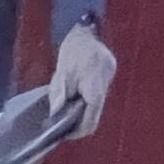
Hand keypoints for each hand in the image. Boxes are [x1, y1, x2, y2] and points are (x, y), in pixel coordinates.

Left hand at [51, 21, 117, 138]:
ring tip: (64, 108)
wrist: (86, 28)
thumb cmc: (74, 48)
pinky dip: (83, 99)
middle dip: (77, 122)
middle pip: (94, 115)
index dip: (77, 132)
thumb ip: (59, 95)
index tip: (63, 134)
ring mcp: (109, 80)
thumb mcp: (62, 73)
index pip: (90, 121)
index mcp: (95, 87)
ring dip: (80, 110)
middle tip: (60, 124)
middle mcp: (106, 86)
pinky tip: (72, 95)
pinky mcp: (107, 75)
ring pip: (95, 106)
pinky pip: (95, 95)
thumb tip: (55, 115)